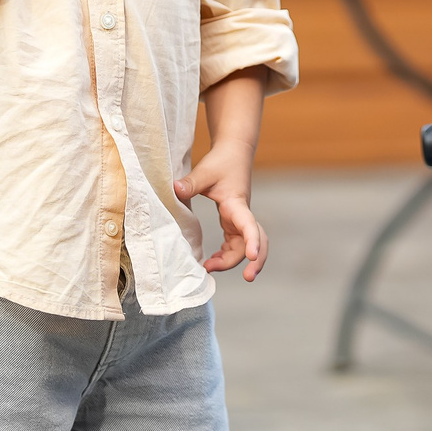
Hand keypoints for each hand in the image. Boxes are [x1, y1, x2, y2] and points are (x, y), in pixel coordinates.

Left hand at [173, 141, 267, 281]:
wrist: (234, 152)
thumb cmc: (222, 161)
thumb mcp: (205, 171)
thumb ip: (191, 182)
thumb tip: (175, 189)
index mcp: (238, 204)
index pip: (250, 226)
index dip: (253, 242)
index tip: (252, 257)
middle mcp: (243, 214)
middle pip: (256, 242)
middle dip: (255, 261)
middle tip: (246, 278)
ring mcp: (240, 219)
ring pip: (246, 246)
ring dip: (235, 261)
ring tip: (210, 268)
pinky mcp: (234, 221)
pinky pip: (236, 244)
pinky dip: (228, 256)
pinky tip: (213, 262)